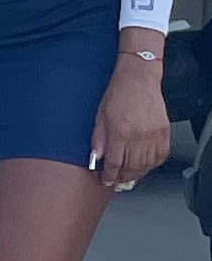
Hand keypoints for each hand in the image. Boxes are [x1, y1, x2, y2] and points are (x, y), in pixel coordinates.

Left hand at [91, 58, 171, 190]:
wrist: (138, 79)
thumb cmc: (117, 95)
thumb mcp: (100, 117)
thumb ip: (98, 139)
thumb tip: (96, 158)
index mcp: (120, 133)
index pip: (114, 163)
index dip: (109, 175)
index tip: (106, 181)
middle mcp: (138, 136)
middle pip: (131, 167)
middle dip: (122, 177)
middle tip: (117, 181)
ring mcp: (153, 135)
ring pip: (146, 164)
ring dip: (137, 173)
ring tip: (129, 176)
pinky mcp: (164, 132)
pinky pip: (160, 155)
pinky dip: (152, 164)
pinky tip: (145, 165)